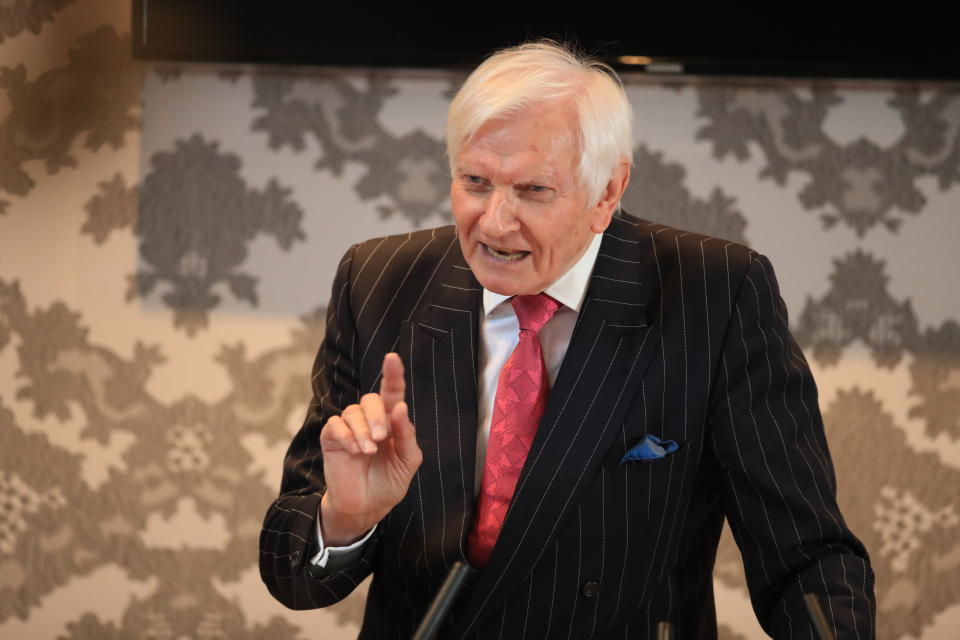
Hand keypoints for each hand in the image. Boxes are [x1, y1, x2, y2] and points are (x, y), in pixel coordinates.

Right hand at [319, 353, 422, 545]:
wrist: (366, 507)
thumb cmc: (389, 481)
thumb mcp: (407, 461)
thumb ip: (406, 435)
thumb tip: (401, 408)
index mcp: (392, 421)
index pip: (393, 392)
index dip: (393, 373)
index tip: (392, 357)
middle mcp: (370, 419)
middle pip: (371, 399)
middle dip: (377, 416)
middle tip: (381, 438)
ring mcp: (350, 427)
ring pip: (353, 411)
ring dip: (362, 429)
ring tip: (368, 451)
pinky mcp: (332, 438)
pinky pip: (336, 425)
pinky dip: (347, 436)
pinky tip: (355, 451)